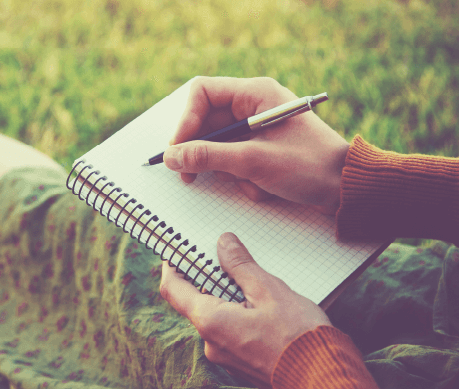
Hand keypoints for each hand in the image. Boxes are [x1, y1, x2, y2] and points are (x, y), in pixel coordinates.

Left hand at [159, 232, 331, 386]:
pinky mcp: (240, 362)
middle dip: (208, 279)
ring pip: (216, 316)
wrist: (325, 377)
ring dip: (228, 297)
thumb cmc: (298, 336)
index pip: (173, 289)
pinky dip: (238, 314)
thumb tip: (223, 243)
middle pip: (195, 301)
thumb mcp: (269, 290)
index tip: (178, 250)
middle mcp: (210, 342)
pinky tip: (262, 306)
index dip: (172, 266)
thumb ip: (240, 266)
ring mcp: (224, 355)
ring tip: (252, 281)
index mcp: (210, 321)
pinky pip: (230, 331)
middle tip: (224, 257)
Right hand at [164, 76, 349, 214]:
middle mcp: (254, 105)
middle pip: (206, 122)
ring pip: (218, 146)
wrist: (348, 189)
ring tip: (248, 183)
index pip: (202, 93)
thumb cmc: (309, 166)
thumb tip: (171, 157)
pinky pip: (234, 161)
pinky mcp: (262, 149)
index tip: (178, 149)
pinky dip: (242, 178)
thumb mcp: (252, 162)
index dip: (185, 120)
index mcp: (255, 93)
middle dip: (202, 152)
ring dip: (227, 170)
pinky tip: (263, 188)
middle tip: (189, 177)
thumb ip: (207, 157)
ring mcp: (257, 129)